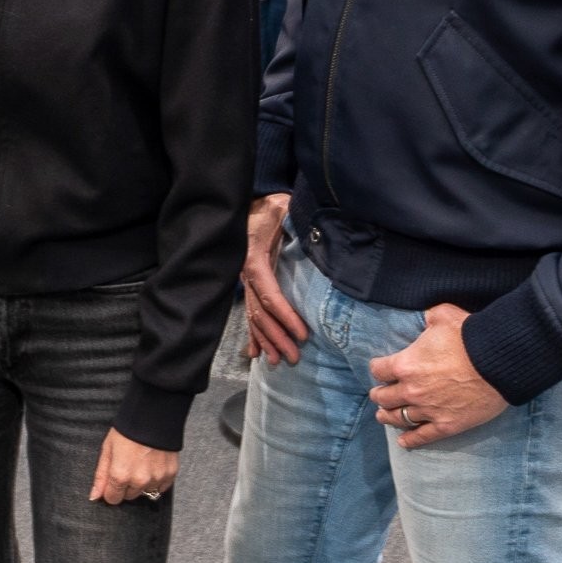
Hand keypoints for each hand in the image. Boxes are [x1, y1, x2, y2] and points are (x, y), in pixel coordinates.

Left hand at [89, 429, 180, 504]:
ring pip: (145, 492)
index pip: (113, 499)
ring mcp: (156, 478)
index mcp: (120, 475)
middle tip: (129, 465)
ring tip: (142, 463)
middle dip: (127, 485)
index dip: (111, 489)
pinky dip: (156, 480)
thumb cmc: (128, 430)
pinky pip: (161, 487)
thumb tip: (94, 496)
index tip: (114, 478)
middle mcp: (139, 481)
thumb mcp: (108, 449)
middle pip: (129, 496)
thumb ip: (101, 475)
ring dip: (142, 483)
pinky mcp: (170, 474)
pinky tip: (153, 465)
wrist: (154, 416)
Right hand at [239, 193, 306, 364]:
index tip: (303, 335)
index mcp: (254, 259)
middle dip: (277, 337)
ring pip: (253, 316)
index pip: (270, 295)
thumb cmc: (271, 205)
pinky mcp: (248, 282)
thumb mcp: (282, 207)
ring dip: (266, 340)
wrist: (253, 201)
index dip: (285, 317)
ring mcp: (245, 280)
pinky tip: (255, 351)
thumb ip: (294, 220)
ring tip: (277, 361)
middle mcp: (246, 274)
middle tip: (294, 357)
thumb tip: (317, 232)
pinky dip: (253, 333)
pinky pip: (249, 311)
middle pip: (260, 313)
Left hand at [369, 305, 507, 448]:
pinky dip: (410, 440)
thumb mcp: (444, 314)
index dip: (378, 368)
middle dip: (379, 394)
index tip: (379, 368)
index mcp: (405, 364)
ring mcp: (428, 410)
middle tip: (378, 394)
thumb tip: (426, 316)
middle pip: (384, 397)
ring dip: (388, 417)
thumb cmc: (470, 335)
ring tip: (383, 416)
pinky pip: (422, 436)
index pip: (378, 369)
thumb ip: (429, 317)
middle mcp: (411, 390)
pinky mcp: (446, 425)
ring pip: (398, 418)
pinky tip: (403, 442)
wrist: (499, 361)